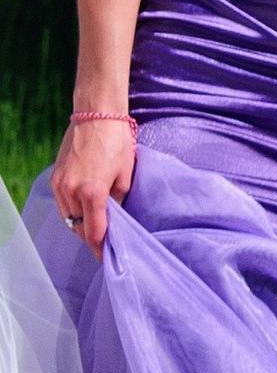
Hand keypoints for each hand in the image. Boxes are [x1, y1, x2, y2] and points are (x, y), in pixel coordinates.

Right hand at [51, 117, 136, 261]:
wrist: (96, 114)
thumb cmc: (116, 142)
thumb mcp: (125, 175)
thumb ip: (118, 201)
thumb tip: (114, 217)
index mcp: (93, 193)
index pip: (94, 233)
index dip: (100, 249)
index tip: (106, 258)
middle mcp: (72, 191)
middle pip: (79, 228)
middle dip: (92, 238)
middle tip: (105, 243)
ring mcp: (61, 184)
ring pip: (68, 218)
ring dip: (81, 224)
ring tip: (95, 225)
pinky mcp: (55, 177)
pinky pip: (62, 204)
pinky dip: (72, 211)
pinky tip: (83, 209)